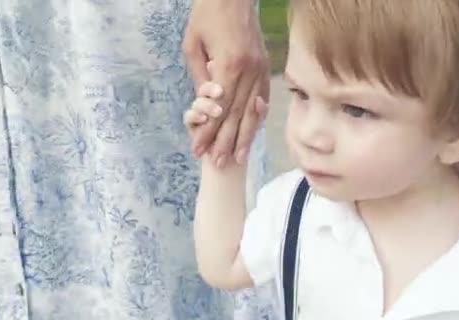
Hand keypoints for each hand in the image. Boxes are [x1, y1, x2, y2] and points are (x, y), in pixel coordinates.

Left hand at [183, 0, 269, 166]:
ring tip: (237, 157)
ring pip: (252, 111)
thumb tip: (206, 105)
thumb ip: (200, 78)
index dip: (208, 132)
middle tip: (217, 163)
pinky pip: (262, 99)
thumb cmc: (207, 17)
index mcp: (230, 66)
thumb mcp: (193, 46)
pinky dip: (257, 118)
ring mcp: (261, 70)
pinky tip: (252, 133)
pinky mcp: (265, 68)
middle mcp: (249, 72)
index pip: (219, 109)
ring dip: (244, 136)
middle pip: (237, 115)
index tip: (199, 149)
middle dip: (225, 141)